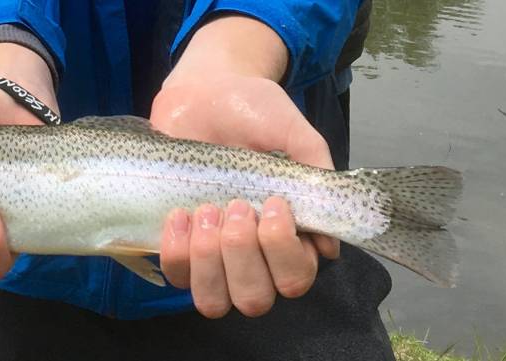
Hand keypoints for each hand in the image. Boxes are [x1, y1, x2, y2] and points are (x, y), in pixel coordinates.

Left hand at [151, 15, 338, 317]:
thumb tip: (329, 245)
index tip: (274, 205)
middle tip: (237, 205)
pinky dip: (177, 250)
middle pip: (254, 298)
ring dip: (210, 260)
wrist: (205, 90)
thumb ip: (317, 180)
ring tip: (207, 210)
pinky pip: (176, 275)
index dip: (283, 253)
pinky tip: (180, 214)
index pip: (295, 279)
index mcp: (287, 236)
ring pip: (214, 300)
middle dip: (243, 255)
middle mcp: (252, 255)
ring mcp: (212, 255)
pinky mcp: (177, 245)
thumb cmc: (255, 110)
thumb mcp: (296, 136)